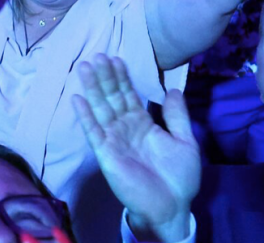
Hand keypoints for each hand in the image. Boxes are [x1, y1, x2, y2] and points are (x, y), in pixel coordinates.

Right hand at [74, 56, 198, 240]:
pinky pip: (94, 132)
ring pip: (101, 109)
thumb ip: (177, 117)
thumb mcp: (185, 142)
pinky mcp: (106, 153)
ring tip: (84, 67)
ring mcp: (114, 139)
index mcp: (142, 124)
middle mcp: (125, 128)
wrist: (171, 207)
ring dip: (93, 88)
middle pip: (112, 97)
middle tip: (96, 55)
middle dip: (104, 77)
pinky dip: (86, 116)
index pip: (129, 95)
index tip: (115, 58)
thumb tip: (173, 90)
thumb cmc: (179, 177)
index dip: (122, 78)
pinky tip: (78, 98)